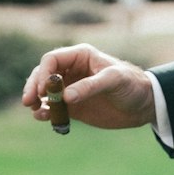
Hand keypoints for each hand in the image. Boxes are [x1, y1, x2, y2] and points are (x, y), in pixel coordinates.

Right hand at [22, 43, 155, 129]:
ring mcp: (71, 89)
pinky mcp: (73, 107)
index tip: (42, 90)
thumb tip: (65, 97)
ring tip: (37, 112)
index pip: (52, 59)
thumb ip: (90, 86)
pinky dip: (45, 113)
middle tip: (29, 102)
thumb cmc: (132, 84)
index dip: (43, 73)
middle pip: (43, 75)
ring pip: (44, 92)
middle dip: (33, 86)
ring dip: (36, 101)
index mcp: (81, 56)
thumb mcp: (114, 81)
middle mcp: (72, 70)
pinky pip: (53, 108)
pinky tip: (44, 118)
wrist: (144, 105)